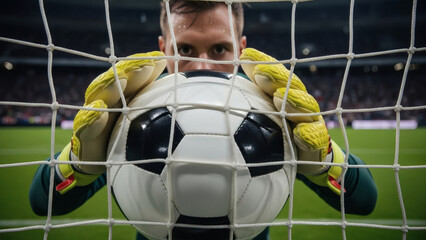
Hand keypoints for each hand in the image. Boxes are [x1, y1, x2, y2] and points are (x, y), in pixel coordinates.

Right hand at [56, 51, 165, 193]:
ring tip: (121, 80)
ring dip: (110, 86)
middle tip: (146, 65)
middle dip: (131, 71)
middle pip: (117, 81)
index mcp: (123, 94)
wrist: (97, 158)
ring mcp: (93, 114)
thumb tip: (182, 80)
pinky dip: (92, 119)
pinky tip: (100, 113)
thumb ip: (156, 100)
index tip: (160, 59)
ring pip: (99, 96)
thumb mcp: (142, 119)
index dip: (144, 66)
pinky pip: (85, 126)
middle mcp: (107, 99)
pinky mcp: (83, 134)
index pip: (133, 75)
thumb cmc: (125, 136)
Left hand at [240, 48, 344, 194]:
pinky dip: (310, 136)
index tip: (245, 56)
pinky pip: (317, 137)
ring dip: (294, 101)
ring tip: (281, 97)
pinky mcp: (318, 142)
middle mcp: (296, 104)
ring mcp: (309, 121)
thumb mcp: (255, 118)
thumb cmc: (273, 134)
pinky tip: (300, 134)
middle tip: (261, 73)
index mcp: (280, 94)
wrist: (302, 156)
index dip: (260, 63)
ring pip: (306, 108)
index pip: (271, 75)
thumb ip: (238, 102)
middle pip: (289, 86)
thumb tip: (207, 86)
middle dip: (276, 77)